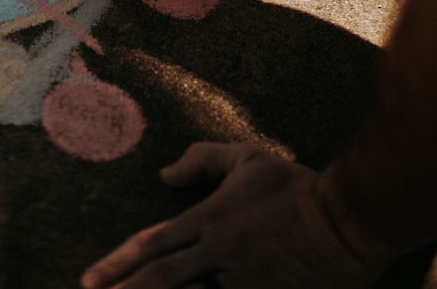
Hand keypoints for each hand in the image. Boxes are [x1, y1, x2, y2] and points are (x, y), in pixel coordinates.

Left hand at [80, 143, 382, 288]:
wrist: (347, 219)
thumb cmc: (295, 187)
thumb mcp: (247, 158)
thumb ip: (202, 159)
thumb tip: (166, 172)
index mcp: (209, 220)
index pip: (151, 244)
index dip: (117, 264)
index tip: (88, 280)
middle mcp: (218, 255)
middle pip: (160, 281)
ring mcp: (242, 283)